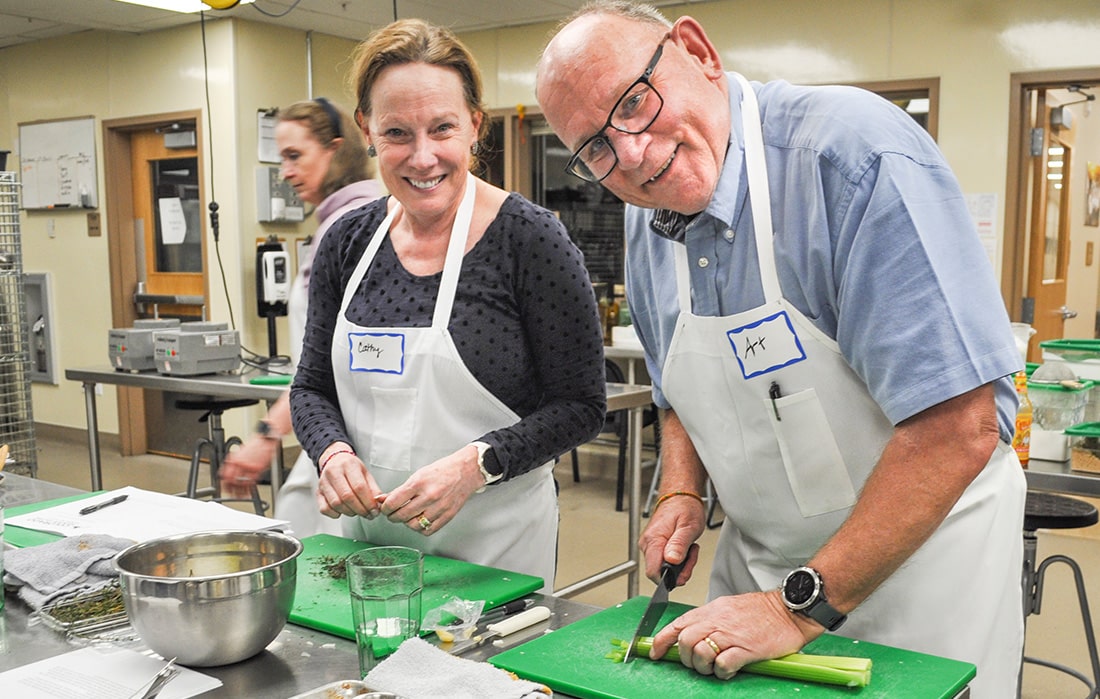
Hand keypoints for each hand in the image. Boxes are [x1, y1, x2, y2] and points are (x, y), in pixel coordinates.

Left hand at [220, 435, 278, 498]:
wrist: (265, 439)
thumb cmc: (255, 444)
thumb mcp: (241, 451)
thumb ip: (235, 459)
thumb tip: (230, 468)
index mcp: (235, 458)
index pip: (225, 474)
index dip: (224, 482)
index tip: (224, 486)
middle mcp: (241, 463)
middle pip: (232, 480)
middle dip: (231, 489)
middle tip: (231, 493)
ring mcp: (250, 467)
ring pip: (242, 483)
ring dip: (240, 491)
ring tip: (239, 496)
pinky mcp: (258, 469)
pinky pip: (252, 482)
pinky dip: (249, 489)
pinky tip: (248, 492)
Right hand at [316, 450, 383, 518]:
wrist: (334, 460)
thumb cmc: (350, 467)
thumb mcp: (365, 473)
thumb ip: (373, 489)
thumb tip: (379, 504)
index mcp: (348, 465)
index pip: (359, 487)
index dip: (368, 502)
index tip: (375, 511)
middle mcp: (334, 472)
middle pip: (347, 496)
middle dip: (360, 510)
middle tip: (368, 514)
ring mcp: (323, 483)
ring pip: (336, 504)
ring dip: (350, 512)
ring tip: (358, 512)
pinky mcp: (318, 492)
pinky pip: (324, 509)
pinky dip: (335, 514)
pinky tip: (343, 511)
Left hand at [378, 448, 482, 535]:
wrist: (467, 471)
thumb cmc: (443, 470)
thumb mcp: (419, 475)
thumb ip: (401, 490)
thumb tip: (383, 499)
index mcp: (420, 483)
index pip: (394, 502)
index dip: (385, 508)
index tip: (385, 508)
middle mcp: (430, 496)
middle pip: (402, 515)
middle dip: (393, 516)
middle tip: (393, 513)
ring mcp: (440, 507)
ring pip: (414, 525)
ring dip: (406, 523)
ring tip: (408, 516)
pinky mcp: (448, 516)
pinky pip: (428, 530)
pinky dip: (420, 528)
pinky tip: (420, 520)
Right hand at [638, 494, 705, 585]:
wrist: (680, 496)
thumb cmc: (685, 507)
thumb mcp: (688, 526)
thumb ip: (680, 544)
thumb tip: (672, 561)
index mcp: (653, 540)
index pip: (653, 572)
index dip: (669, 577)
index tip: (684, 571)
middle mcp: (647, 544)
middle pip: (659, 572)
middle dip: (679, 570)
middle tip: (691, 555)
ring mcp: (649, 544)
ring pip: (662, 567)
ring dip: (680, 564)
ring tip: (688, 548)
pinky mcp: (654, 545)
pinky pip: (664, 560)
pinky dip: (677, 559)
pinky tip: (683, 548)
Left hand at [651, 591, 818, 679]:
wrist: (789, 610)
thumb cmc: (761, 611)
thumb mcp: (728, 607)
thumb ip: (710, 620)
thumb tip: (692, 634)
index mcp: (711, 611)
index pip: (678, 625)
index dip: (663, 641)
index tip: (657, 653)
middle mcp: (718, 621)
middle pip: (686, 641)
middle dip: (687, 658)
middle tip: (698, 664)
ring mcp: (732, 635)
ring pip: (700, 652)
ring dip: (703, 666)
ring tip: (713, 668)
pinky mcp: (747, 648)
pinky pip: (723, 664)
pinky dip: (721, 671)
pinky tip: (729, 669)